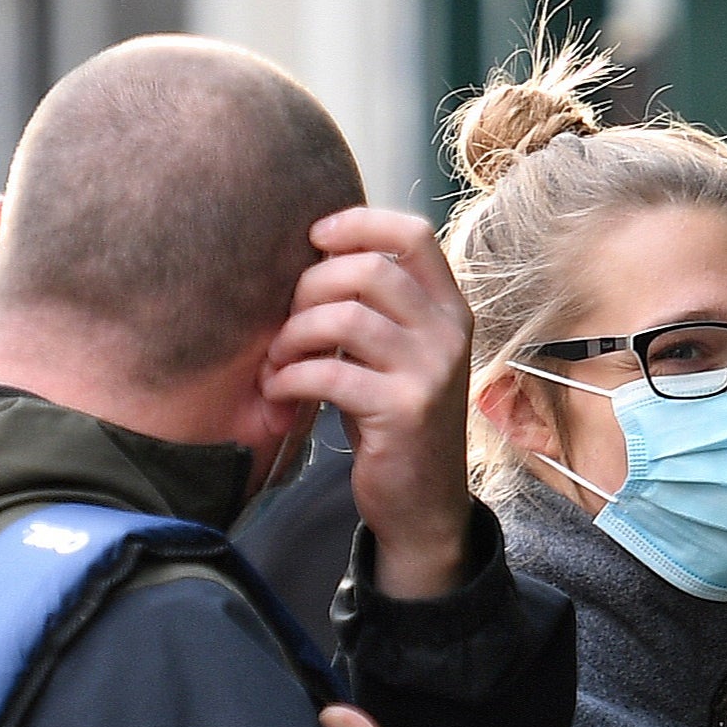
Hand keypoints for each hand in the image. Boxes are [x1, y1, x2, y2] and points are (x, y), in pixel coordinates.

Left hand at [263, 208, 478, 600]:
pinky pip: (329, 372)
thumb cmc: (395, 418)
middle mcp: (450, 334)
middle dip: (309, 288)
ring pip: (345, 317)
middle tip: (287, 322)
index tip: (314, 239)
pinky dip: (290, 378)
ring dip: (293, 335)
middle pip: (369, 269)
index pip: (413, 234)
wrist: (423, 503)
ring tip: (277, 361)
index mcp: (450, 310)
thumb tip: (312, 253)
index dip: (357, 223)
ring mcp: (431, 372)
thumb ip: (376, 305)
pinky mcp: (405, 411)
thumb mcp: (398, 352)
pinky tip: (280, 392)